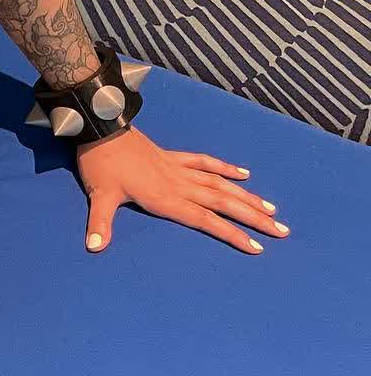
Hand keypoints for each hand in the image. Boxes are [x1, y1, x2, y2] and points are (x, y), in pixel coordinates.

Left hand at [74, 127, 288, 255]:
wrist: (100, 127)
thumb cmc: (99, 163)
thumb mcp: (99, 195)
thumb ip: (100, 223)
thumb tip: (93, 248)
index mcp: (165, 197)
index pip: (206, 220)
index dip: (231, 233)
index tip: (257, 247)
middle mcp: (179, 184)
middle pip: (223, 202)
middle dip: (253, 218)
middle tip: (282, 230)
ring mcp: (178, 168)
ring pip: (220, 184)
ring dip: (246, 197)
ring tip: (271, 209)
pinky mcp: (172, 156)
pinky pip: (204, 162)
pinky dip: (224, 168)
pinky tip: (244, 174)